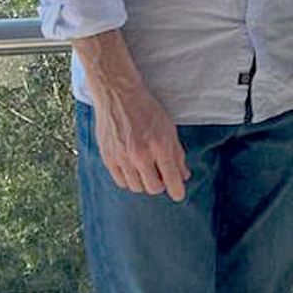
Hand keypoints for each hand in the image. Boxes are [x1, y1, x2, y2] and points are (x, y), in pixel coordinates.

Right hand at [89, 80, 189, 200]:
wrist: (119, 96)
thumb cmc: (147, 110)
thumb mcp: (169, 128)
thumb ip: (176, 153)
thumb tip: (183, 175)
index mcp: (160, 145)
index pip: (171, 177)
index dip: (177, 190)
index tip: (179, 195)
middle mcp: (141, 154)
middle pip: (153, 187)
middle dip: (161, 184)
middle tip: (162, 175)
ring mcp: (122, 158)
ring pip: (136, 187)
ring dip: (144, 182)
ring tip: (147, 169)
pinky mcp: (108, 159)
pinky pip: (121, 182)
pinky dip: (129, 180)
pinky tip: (133, 169)